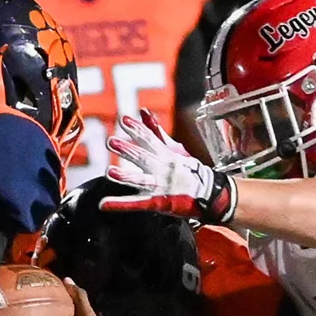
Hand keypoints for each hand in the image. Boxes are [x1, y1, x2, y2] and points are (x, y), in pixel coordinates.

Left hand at [103, 109, 236, 222]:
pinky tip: (104, 204)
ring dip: (125, 177)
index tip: (124, 120)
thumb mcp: (175, 149)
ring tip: (109, 172)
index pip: (150, 140)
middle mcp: (163, 169)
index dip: (137, 130)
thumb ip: (156, 131)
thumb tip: (143, 111)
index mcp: (166, 155)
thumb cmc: (190, 171)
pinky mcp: (159, 203)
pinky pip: (138, 204)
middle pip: (144, 158)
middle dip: (128, 150)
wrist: (211, 195)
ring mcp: (161, 187)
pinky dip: (120, 204)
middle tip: (110, 142)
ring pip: (142, 181)